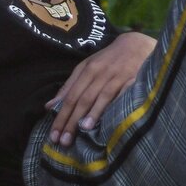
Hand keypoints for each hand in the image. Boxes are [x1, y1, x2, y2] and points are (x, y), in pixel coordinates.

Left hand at [45, 32, 156, 146]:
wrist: (136, 44)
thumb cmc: (108, 59)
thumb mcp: (86, 68)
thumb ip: (69, 87)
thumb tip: (49, 107)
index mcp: (87, 70)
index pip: (70, 97)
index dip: (61, 116)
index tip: (53, 136)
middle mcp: (100, 73)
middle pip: (83, 99)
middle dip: (72, 120)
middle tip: (64, 141)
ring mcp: (117, 76)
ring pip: (102, 96)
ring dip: (92, 113)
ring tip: (83, 130)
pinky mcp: (134, 79)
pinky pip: (124, 93)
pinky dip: (117, 105)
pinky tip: (112, 118)